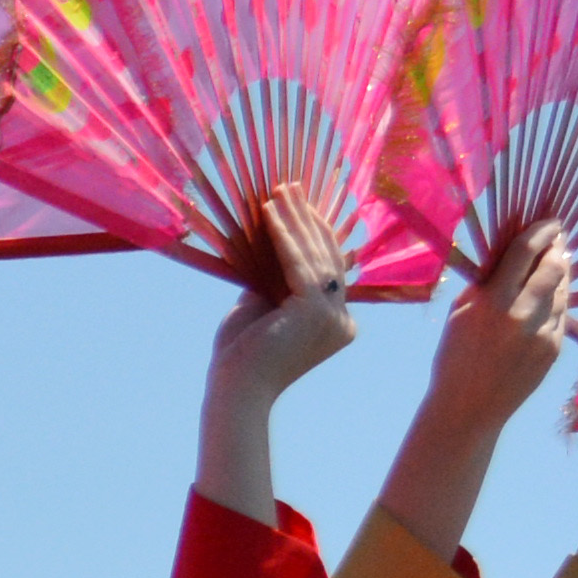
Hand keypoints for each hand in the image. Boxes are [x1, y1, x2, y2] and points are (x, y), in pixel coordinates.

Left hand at [197, 181, 364, 521]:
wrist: (233, 391)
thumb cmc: (240, 357)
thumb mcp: (260, 309)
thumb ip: (272, 281)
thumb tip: (268, 245)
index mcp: (337, 323)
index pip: (331, 268)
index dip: (317, 232)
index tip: (300, 203)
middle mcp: (344, 320)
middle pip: (328, 256)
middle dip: (308, 219)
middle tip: (291, 187)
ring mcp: (334, 316)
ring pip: (316, 255)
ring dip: (295, 219)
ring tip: (280, 191)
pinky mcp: (315, 310)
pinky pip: (298, 263)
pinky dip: (283, 235)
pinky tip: (270, 212)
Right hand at [377, 219, 577, 563]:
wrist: (467, 409)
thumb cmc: (455, 359)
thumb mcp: (460, 317)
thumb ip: (486, 285)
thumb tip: (511, 256)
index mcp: (491, 303)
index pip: (525, 252)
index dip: (541, 231)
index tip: (548, 222)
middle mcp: (521, 315)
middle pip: (554, 266)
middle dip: (558, 249)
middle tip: (557, 239)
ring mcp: (542, 333)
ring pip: (562, 290)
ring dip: (561, 274)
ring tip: (555, 265)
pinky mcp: (553, 348)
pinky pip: (561, 316)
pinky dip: (556, 303)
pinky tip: (547, 300)